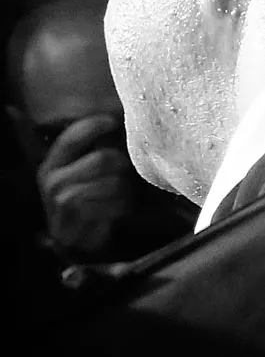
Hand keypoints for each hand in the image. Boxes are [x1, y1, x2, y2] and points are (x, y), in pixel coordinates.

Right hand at [37, 115, 134, 257]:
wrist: (74, 242)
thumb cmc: (84, 201)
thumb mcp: (76, 173)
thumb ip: (78, 148)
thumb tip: (46, 113)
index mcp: (51, 163)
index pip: (72, 136)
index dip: (94, 125)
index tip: (114, 120)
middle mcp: (52, 179)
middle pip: (103, 159)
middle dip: (122, 165)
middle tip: (125, 173)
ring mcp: (63, 200)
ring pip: (113, 182)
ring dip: (126, 189)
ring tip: (122, 195)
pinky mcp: (79, 218)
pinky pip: (115, 204)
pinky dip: (123, 207)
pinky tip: (118, 210)